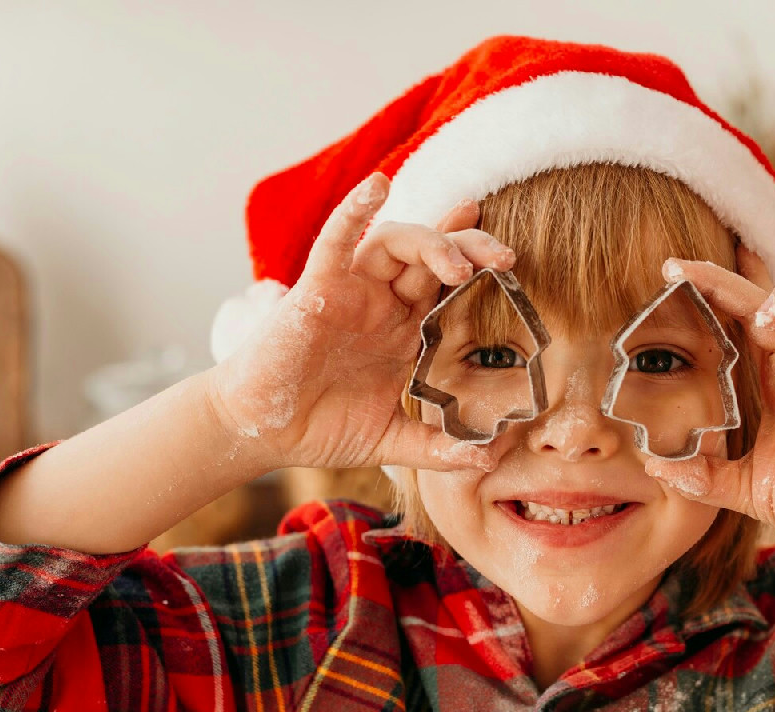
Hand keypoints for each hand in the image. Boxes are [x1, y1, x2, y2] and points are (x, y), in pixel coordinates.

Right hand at [206, 173, 515, 472]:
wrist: (260, 434)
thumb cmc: (319, 428)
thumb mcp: (391, 441)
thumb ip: (437, 448)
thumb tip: (487, 461)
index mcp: (402, 329)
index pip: (448, 285)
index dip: (479, 265)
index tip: (514, 263)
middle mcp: (381, 303)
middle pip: (433, 256)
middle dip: (471, 247)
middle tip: (505, 258)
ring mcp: (350, 292)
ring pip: (395, 243)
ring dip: (432, 242)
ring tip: (460, 264)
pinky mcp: (316, 291)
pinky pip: (335, 241)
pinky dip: (356, 210)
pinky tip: (378, 185)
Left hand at [645, 248, 774, 559]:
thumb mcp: (742, 486)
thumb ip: (701, 475)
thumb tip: (655, 466)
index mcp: (772, 379)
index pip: (737, 319)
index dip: (708, 293)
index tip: (666, 278)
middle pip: (762, 297)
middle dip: (719, 277)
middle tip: (673, 267)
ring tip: (748, 312)